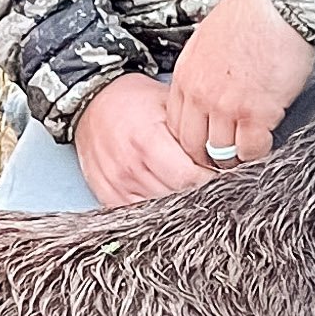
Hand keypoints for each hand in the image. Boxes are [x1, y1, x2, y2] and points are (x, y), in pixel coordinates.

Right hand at [72, 74, 209, 205]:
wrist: (92, 104)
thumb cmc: (133, 101)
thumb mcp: (167, 102)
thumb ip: (192, 129)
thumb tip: (223, 153)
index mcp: (147, 140)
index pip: (189, 178)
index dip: (209, 178)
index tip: (218, 173)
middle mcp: (129, 166)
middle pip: (177, 196)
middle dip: (197, 190)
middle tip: (206, 179)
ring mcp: (117, 185)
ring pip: (161, 209)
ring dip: (177, 200)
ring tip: (184, 183)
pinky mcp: (108, 196)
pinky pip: (139, 213)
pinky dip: (155, 207)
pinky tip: (163, 191)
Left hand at [168, 0, 314, 171]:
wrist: (278, 3)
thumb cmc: (252, 13)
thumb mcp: (209, 39)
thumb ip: (204, 69)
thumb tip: (211, 89)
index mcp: (186, 75)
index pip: (175, 124)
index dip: (191, 140)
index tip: (205, 145)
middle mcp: (199, 94)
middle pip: (192, 145)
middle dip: (208, 157)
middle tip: (226, 160)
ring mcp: (225, 106)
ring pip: (221, 153)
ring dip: (235, 158)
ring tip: (248, 154)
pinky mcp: (255, 112)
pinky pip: (250, 150)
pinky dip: (259, 153)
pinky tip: (268, 142)